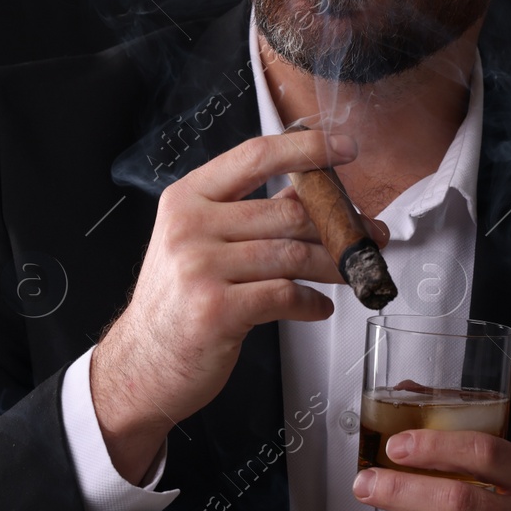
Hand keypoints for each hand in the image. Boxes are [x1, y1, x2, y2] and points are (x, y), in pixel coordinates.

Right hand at [92, 129, 390, 482]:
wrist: (141, 363)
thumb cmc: (175, 303)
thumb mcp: (198, 243)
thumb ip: (247, 215)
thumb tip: (309, 196)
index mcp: (187, 199)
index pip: (255, 156)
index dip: (306, 148)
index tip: (344, 147)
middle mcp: (190, 227)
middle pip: (286, 211)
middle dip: (339, 223)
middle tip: (369, 233)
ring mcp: (200, 268)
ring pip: (293, 254)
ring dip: (335, 264)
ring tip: (354, 272)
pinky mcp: (217, 310)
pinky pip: (286, 295)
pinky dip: (312, 302)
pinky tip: (319, 306)